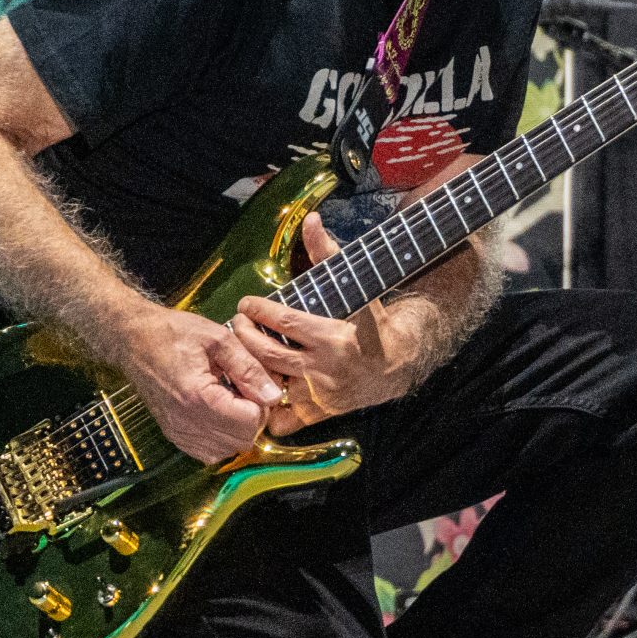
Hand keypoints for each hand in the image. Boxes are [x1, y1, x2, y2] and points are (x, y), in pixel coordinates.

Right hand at [106, 300, 280, 464]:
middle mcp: (185, 421)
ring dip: (238, 431)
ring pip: (225, 451)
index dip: (262, 404)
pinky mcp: (173, 434)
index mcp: (197, 396)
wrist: (134, 340)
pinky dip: (221, 439)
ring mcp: (177, 431)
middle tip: (248, 392)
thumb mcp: (219, 339)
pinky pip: (206, 452)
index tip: (255, 384)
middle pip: (240, 441)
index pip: (249, 422)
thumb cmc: (173, 333)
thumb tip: (273, 395)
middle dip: (254, 419)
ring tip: (234, 401)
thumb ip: (249, 368)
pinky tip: (221, 412)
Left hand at [230, 213, 408, 434]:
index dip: (258, 311)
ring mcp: (322, 394)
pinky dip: (266, 409)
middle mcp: (326, 367)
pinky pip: (284, 419)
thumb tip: (312, 218)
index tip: (247, 304)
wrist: (399, 364)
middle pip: (267, 353)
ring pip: (269, 384)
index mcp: (333, 335)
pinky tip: (259, 388)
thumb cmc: (373, 320)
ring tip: (239, 352)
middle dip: (244, 335)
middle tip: (237, 324)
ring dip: (249, 368)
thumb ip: (327, 252)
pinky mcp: (321, 413)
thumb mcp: (356, 285)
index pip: (283, 321)